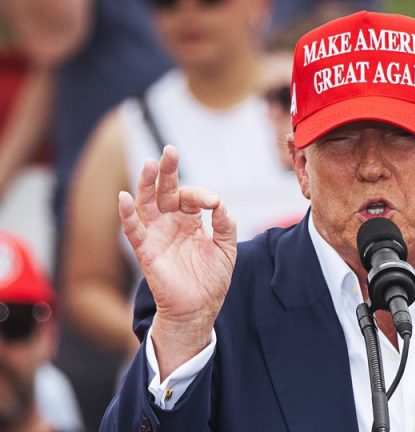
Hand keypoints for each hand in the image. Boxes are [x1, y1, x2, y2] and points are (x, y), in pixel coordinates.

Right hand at [118, 146, 236, 375]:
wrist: (200, 309)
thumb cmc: (212, 279)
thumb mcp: (227, 248)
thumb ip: (225, 225)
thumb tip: (219, 203)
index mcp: (190, 221)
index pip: (190, 197)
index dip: (201, 194)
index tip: (213, 202)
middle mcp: (170, 223)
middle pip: (165, 190)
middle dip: (167, 170)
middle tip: (170, 151)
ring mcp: (157, 235)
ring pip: (146, 203)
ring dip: (146, 183)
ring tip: (149, 164)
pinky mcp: (146, 251)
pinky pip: (133, 230)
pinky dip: (127, 214)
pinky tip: (124, 197)